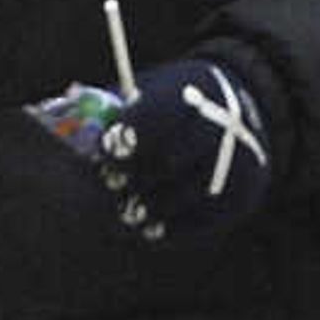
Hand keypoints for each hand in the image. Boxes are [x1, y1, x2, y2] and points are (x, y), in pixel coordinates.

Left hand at [88, 54, 274, 242]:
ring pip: (183, 197)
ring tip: (126, 210)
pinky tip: (149, 226)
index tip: (104, 154)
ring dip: (148, 207)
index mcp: (195, 90)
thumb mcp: (152, 91)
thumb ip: (116, 112)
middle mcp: (224, 125)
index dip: (125, 139)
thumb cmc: (177, 105)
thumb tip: (74, 142)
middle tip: (111, 184)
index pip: (157, 116)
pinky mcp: (245, 195)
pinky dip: (171, 229)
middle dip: (133, 177)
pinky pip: (202, 222)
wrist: (245, 112)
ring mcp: (239, 163)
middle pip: (168, 162)